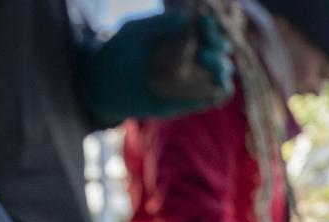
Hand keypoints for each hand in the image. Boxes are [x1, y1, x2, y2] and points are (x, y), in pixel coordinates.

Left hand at [81, 10, 233, 123]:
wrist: (104, 85)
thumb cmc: (118, 53)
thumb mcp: (135, 32)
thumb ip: (161, 24)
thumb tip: (189, 15)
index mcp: (182, 32)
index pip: (209, 24)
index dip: (212, 21)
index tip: (205, 18)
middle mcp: (193, 52)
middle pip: (221, 45)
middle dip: (219, 40)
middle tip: (209, 37)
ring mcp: (196, 76)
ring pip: (223, 68)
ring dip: (220, 62)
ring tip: (204, 57)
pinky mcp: (195, 98)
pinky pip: (219, 93)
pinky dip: (222, 88)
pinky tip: (215, 83)